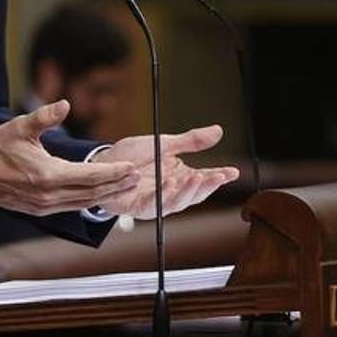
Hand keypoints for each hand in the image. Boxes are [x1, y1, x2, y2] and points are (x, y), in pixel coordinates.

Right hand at [0, 100, 139, 215]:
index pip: (90, 176)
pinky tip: (97, 194)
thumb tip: (65, 104)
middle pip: (92, 193)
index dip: (113, 173)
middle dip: (116, 186)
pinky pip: (71, 206)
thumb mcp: (20, 127)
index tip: (130, 168)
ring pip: (83, 203)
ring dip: (105, 195)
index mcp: (47, 175)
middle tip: (136, 179)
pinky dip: (88, 200)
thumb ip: (45, 116)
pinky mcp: (39, 210)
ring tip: (123, 187)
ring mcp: (44, 206)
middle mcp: (49, 195)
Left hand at [91, 125, 239, 219]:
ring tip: (196, 176)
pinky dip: (162, 194)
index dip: (219, 177)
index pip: (205, 179)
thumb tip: (219, 130)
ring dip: (187, 191)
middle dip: (207, 186)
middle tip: (217, 175)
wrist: (103, 164)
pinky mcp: (139, 206)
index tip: (233, 171)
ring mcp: (156, 201)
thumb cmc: (132, 156)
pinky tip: (169, 183)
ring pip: (177, 202)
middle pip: (194, 194)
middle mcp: (171, 192)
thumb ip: (190, 141)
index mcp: (179, 177)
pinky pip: (153, 204)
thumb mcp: (163, 144)